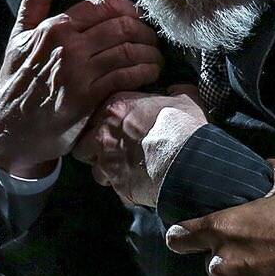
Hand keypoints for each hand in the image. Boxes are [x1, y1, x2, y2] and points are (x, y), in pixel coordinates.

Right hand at [0, 0, 163, 177]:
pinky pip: (126, 77)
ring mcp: (78, 73)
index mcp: (54, 28)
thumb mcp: (19, 36)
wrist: (9, 129)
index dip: (127, 9)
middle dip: (144, 30)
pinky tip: (151, 73)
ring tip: (156, 56)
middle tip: (152, 38)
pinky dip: (144, 72)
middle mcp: (68, 47)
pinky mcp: (87, 99)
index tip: (137, 17)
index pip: (103, 6)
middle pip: (121, 27)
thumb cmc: (17, 80)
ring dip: (150, 52)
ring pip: (128, 51)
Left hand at [76, 87, 206, 207]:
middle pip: (85, 140)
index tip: (118, 127)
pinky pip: (109, 185)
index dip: (106, 122)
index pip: (96, 112)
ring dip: (105, 168)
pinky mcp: (115, 181)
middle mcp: (104, 131)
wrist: (189, 160)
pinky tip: (134, 182)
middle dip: (97, 146)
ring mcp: (107, 158)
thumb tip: (173, 90)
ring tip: (123, 169)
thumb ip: (174, 93)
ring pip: (93, 165)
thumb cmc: (185, 127)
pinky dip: (119, 185)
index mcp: (117, 105)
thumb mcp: (186, 99)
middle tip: (115, 149)